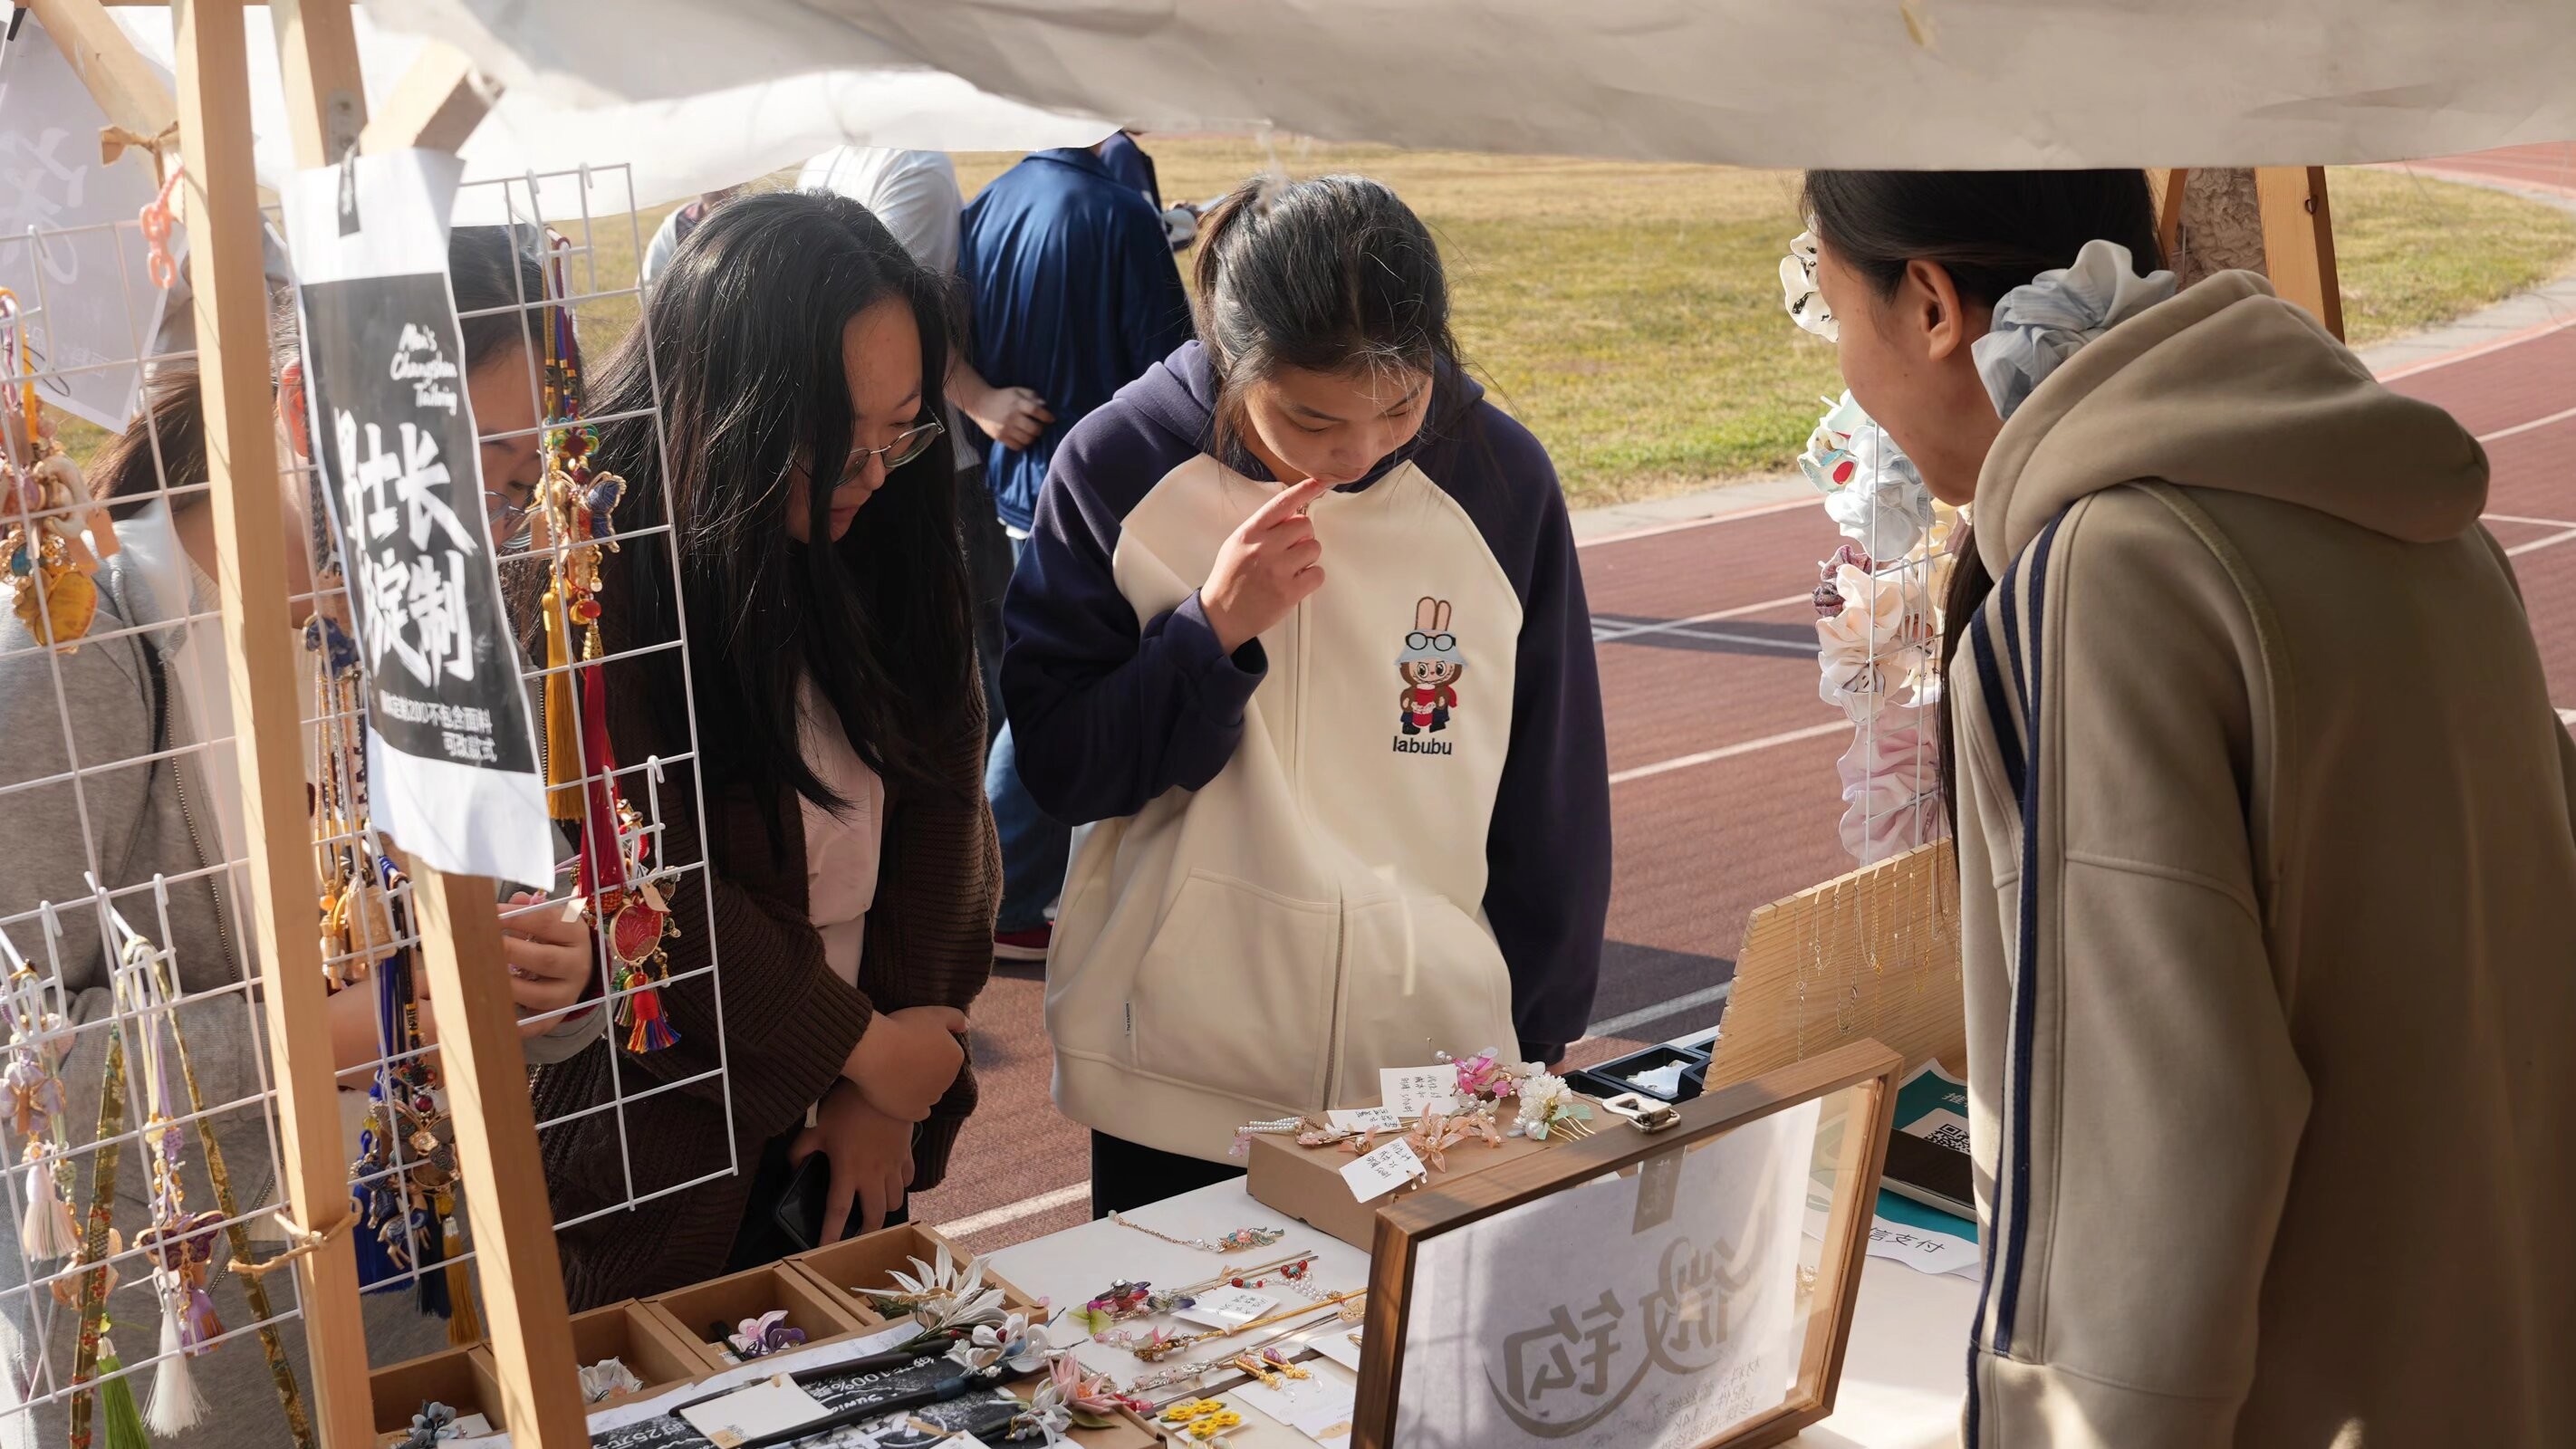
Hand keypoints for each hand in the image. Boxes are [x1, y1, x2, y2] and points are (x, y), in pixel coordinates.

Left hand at [413, 893, 593, 1039]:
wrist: (576, 968)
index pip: (547, 921)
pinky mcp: (558, 1014)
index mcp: (575, 933)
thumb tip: (515, 900)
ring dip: (509, 988)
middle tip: (481, 946)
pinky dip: (519, 1026)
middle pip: (546, 959)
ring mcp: (569, 993)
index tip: (489, 914)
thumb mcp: (547, 919)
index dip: (516, 917)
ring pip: (540, 995)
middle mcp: (578, 964)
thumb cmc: (552, 938)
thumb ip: (527, 909)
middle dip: (511, 952)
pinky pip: (539, 1024)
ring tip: (481, 979)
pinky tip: (496, 1020)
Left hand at [792, 1081, 912, 1239]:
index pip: (838, 1211)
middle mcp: (873, 1175)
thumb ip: (801, 1150)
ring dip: (885, 1209)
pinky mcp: (906, 1154)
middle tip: (859, 1238)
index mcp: (848, 1171)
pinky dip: (901, 1186)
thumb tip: (793, 1166)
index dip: (831, 1234)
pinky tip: (893, 1182)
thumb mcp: (816, 1126)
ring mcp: (893, 1166)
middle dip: (867, 1232)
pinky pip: (908, 1179)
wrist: (886, 1085)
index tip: (825, 1249)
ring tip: (875, 1209)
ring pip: (895, 1200)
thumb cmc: (848, 1106)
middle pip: (875, 1216)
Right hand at [843, 1005, 967, 1121]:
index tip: (912, 1044)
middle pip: (938, 1076)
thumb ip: (955, 1018)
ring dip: (919, 1088)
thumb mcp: (933, 1013)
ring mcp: (931, 1098)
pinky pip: (919, 1112)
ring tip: (897, 1075)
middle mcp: (948, 1081)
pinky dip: (913, 1106)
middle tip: (902, 1058)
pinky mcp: (913, 1112)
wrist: (874, 1051)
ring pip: (929, 1094)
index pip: (945, 1056)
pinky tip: (901, 1095)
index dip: (928, 1049)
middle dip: (926, 1070)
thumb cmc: (902, 1029)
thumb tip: (966, 1026)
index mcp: (955, 1057)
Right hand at [963, 383, 1053, 450]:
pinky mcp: (1000, 437)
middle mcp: (1012, 417)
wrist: (981, 404)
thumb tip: (1045, 406)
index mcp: (1017, 403)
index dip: (1047, 416)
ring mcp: (1006, 428)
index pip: (1036, 411)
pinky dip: (1023, 444)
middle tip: (1039, 426)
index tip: (1051, 419)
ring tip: (1030, 432)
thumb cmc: (1003, 397)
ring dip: (1032, 437)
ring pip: (1027, 440)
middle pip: (1034, 429)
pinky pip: (1017, 446)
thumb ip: (1032, 396)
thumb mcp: (1018, 391)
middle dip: (1040, 429)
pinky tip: (1022, 437)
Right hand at [1201, 477, 1329, 652]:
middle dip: (1303, 537)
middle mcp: (1264, 547)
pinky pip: (1318, 574)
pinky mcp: (1289, 592)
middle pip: (1305, 526)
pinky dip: (1311, 578)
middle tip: (1290, 551)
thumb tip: (1294, 514)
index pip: (1282, 504)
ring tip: (1290, 568)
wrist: (1221, 616)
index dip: (1304, 490)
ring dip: (1308, 558)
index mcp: (1250, 532)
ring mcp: (1277, 570)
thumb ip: (1263, 528)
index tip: (1321, 482)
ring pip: (1314, 548)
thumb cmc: (1230, 578)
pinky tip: (1296, 582)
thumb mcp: (1237, 543)